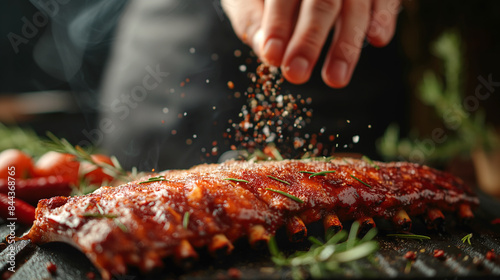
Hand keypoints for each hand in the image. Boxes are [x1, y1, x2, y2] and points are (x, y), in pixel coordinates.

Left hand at [222, 0, 399, 87]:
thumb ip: (252, 20)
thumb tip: (267, 51)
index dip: (277, 25)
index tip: (272, 56)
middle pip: (321, 2)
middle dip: (309, 41)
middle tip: (296, 74)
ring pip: (355, 5)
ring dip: (347, 44)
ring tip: (336, 78)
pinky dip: (384, 17)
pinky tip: (377, 39)